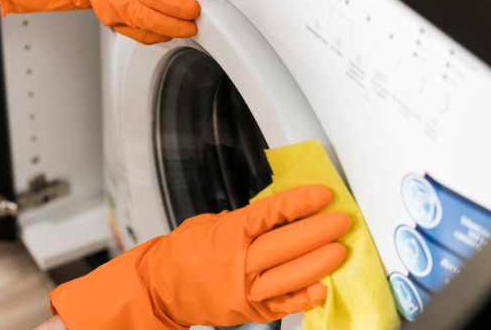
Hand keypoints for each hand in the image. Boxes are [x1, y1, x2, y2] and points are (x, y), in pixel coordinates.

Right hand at [49, 185, 350, 328]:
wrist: (162, 287)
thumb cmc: (183, 253)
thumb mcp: (208, 224)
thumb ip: (242, 220)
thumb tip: (276, 211)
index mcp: (228, 233)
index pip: (270, 214)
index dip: (300, 203)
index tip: (322, 195)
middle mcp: (238, 262)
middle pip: (285, 244)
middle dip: (318, 231)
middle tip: (341, 221)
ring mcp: (245, 289)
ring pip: (289, 276)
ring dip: (318, 262)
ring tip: (339, 250)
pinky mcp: (250, 310)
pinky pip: (284, 305)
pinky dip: (304, 297)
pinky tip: (321, 287)